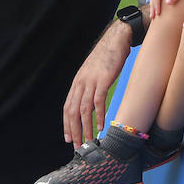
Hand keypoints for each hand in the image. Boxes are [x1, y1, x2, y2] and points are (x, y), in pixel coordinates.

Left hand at [62, 21, 130, 146]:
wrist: (117, 38)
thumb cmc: (108, 56)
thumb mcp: (94, 72)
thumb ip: (90, 86)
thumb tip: (91, 102)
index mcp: (78, 81)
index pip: (67, 107)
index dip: (67, 124)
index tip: (68, 138)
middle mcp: (81, 82)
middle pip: (73, 111)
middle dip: (74, 130)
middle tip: (76, 146)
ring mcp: (91, 81)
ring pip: (84, 109)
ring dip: (85, 127)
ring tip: (88, 140)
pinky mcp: (104, 79)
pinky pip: (98, 101)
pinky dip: (99, 116)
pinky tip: (100, 126)